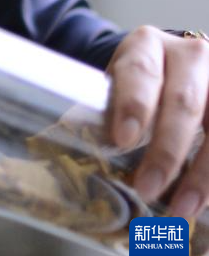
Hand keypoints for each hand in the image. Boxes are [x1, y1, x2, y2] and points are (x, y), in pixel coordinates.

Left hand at [106, 26, 208, 216]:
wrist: (176, 65)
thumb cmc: (139, 83)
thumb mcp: (118, 85)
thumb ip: (102, 111)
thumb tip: (60, 143)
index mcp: (147, 45)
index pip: (141, 73)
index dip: (134, 106)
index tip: (122, 139)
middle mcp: (190, 54)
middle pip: (183, 102)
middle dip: (166, 151)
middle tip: (146, 189)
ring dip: (201, 174)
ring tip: (181, 209)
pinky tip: (203, 202)